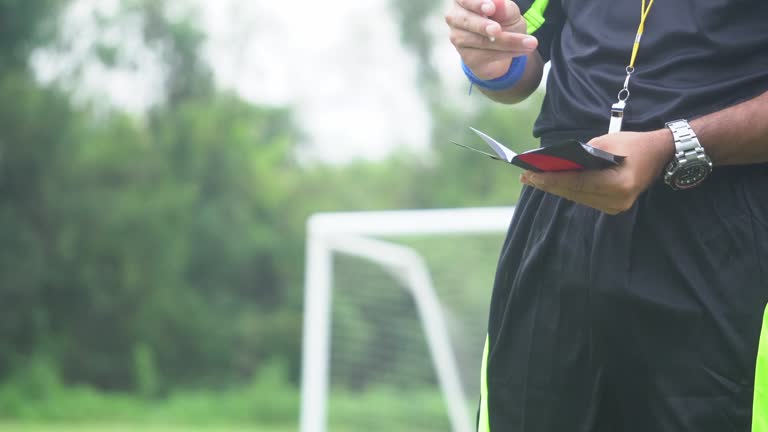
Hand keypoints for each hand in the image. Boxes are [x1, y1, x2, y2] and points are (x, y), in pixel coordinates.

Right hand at [445, 0, 538, 79]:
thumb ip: (504, 8)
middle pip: (468, 21)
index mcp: (464, 0)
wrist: (502, 48)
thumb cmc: (502, 21)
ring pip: (481, 41)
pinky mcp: (466, 57)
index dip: (477, 4)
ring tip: (530, 42)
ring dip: (507, 42)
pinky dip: (508, 52)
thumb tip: (498, 2)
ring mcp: (457, 38)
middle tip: (498, 30)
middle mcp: (455, 18)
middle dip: (484, 26)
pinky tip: (524, 50)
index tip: (490, 8)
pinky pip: (487, 55)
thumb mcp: (509, 12)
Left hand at [520, 130, 675, 214]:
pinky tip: (552, 183)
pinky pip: (584, 198)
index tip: (530, 176)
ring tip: (533, 180)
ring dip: (555, 188)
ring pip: (577, 198)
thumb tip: (556, 163)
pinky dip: (568, 190)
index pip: (577, 183)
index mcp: (618, 184)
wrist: (660, 155)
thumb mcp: (607, 142)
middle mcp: (616, 200)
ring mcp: (615, 207)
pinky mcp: (612, 207)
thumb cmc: (634, 144)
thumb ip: (582, 154)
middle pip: (574, 193)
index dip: (551, 179)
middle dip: (548, 185)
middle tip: (525, 177)